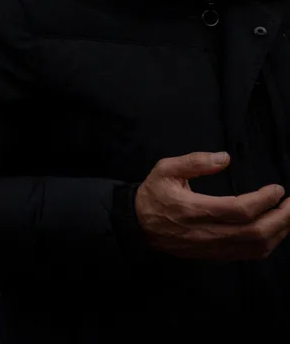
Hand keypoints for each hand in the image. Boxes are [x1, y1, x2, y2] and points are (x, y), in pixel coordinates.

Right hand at [135, 152, 289, 260]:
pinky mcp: (216, 255)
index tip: (277, 189)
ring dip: (279, 232)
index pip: (240, 209)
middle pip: (255, 231)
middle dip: (281, 218)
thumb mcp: (165, 169)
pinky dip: (269, 244)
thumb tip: (225, 158)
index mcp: (194, 209)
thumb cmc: (153, 195)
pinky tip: (275, 231)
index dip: (264, 200)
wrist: (138, 226)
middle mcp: (207, 232)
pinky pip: (250, 255)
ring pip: (256, 246)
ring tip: (288, 216)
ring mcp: (213, 247)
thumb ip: (194, 161)